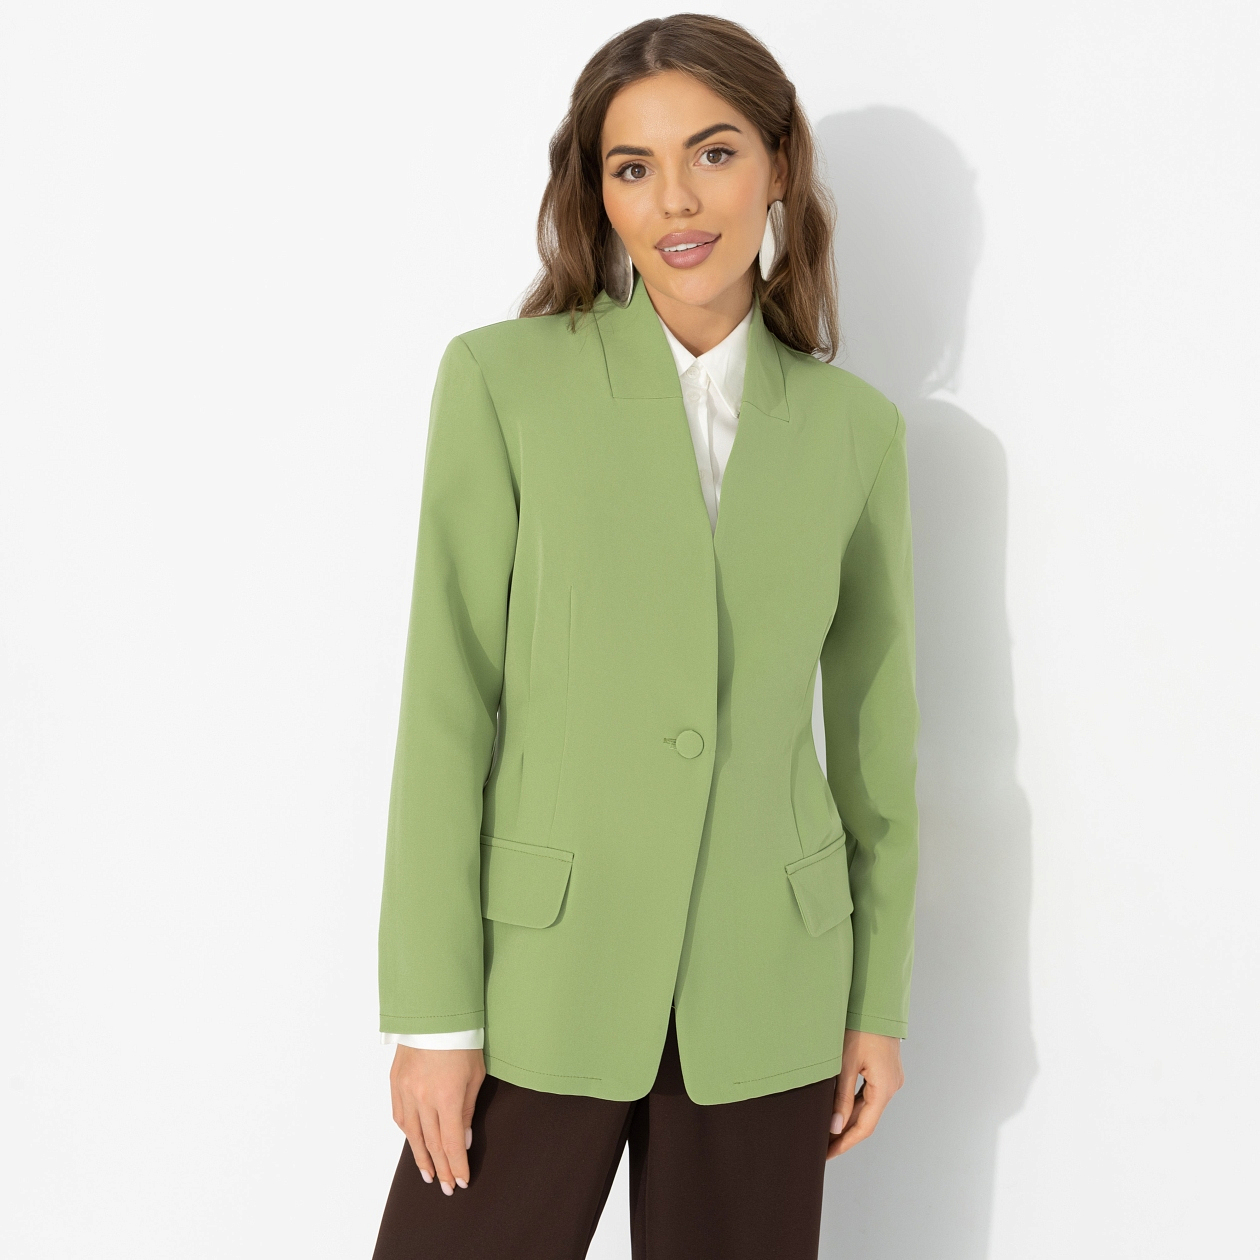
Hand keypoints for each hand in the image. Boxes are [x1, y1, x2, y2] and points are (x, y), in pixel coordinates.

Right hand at [389, 1046, 485, 1194]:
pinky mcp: (395, 1083)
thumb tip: (464, 1140)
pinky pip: (399, 1116)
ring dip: (421, 1158)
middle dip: (442, 1169)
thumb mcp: (475, 1075)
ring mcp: (406, 1091)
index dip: (457, 1166)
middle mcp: (423, 1098)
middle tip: (446, 1188)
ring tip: (429, 1176)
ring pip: (412, 1135)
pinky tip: (414, 1144)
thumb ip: (468, 1110)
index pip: (452, 1143)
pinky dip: (407, 1134)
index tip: (461, 1182)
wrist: (434, 1013)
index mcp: (447, 1097)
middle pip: (432, 1144)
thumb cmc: (462, 1040)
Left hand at [826, 1028, 903, 1158]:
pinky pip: (871, 1093)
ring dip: (850, 1118)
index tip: (828, 1154)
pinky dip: (856, 1103)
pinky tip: (841, 1108)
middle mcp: (892, 1086)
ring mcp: (891, 1078)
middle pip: (867, 1118)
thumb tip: (835, 1127)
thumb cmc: (860, 1028)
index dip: (845, 1143)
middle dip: (845, 1133)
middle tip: (823, 1146)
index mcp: (884, 1088)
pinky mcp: (886, 1070)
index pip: (864, 1127)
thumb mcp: (846, 1063)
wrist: (876, 1002)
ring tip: (828, 1130)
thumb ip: (841, 1097)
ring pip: (869, 1106)